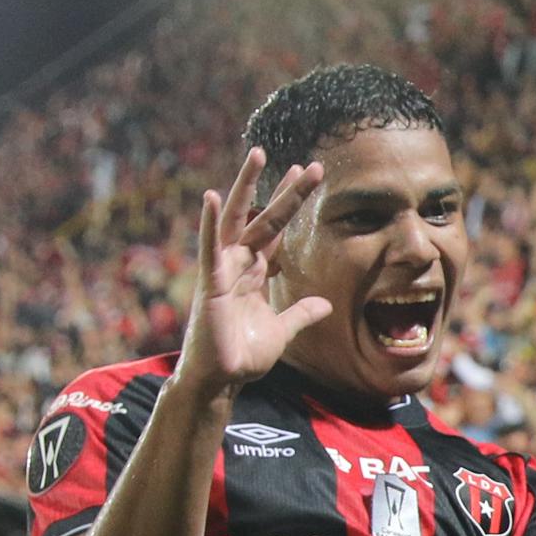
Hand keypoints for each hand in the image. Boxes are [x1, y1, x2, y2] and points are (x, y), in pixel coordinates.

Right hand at [172, 148, 328, 398]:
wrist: (221, 381)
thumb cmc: (242, 356)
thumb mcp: (281, 332)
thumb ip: (300, 314)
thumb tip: (325, 304)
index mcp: (254, 273)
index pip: (276, 230)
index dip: (290, 204)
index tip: (306, 175)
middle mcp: (237, 265)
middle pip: (264, 218)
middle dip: (286, 193)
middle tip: (309, 165)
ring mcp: (222, 271)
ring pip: (237, 221)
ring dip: (247, 188)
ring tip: (259, 155)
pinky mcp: (210, 284)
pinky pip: (209, 249)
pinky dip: (209, 223)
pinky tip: (211, 197)